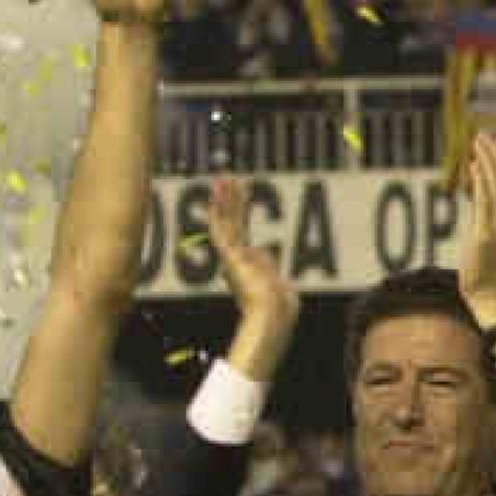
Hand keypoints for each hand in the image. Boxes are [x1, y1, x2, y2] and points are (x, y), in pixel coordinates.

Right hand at [206, 176, 298, 326]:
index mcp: (246, 266)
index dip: (239, 211)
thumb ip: (270, 266)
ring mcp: (232, 259)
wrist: (271, 317)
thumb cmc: (279, 310)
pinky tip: (215, 197)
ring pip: (227, 222)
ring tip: (222, 178)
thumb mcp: (280, 284)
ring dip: (225, 199)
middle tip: (226, 178)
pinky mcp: (230, 258)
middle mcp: (235, 260)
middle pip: (232, 222)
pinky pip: (222, 231)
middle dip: (230, 199)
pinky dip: (218, 213)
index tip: (239, 194)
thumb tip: (265, 249)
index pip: (241, 232)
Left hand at [457, 131, 495, 319]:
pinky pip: (485, 201)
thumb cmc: (493, 266)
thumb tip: (480, 176)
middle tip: (485, 135)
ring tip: (477, 143)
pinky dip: (480, 180)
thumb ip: (492, 206)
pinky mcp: (486, 235)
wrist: (493, 297)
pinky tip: (473, 166)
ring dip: (488, 160)